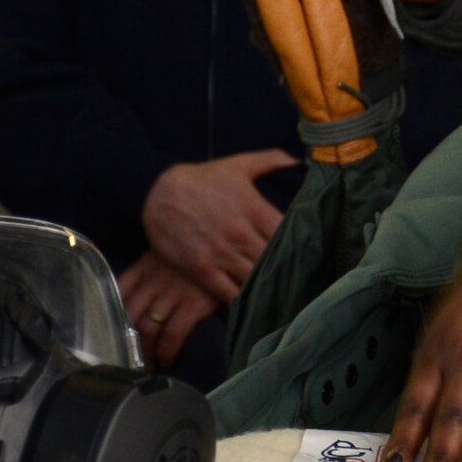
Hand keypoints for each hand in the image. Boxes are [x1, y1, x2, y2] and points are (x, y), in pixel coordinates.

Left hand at [117, 252, 218, 369]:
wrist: (230, 248)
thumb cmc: (203, 252)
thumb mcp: (173, 252)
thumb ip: (157, 269)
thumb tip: (145, 297)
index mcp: (146, 265)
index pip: (119, 290)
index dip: (113, 313)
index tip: (114, 331)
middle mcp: (155, 279)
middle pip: (129, 314)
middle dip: (126, 341)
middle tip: (129, 359)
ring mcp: (173, 292)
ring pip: (147, 328)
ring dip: (145, 353)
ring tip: (149, 368)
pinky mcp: (193, 304)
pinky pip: (172, 334)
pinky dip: (166, 353)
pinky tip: (168, 362)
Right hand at [142, 149, 295, 301]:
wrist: (157, 192)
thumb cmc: (201, 179)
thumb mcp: (237, 164)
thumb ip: (270, 160)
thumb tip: (297, 161)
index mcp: (254, 209)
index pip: (288, 236)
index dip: (299, 247)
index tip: (303, 254)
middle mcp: (241, 234)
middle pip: (274, 263)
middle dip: (284, 271)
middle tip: (292, 280)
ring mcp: (221, 254)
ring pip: (254, 281)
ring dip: (264, 288)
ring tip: (274, 294)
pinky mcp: (202, 270)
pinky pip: (230, 294)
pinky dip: (242, 300)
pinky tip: (249, 301)